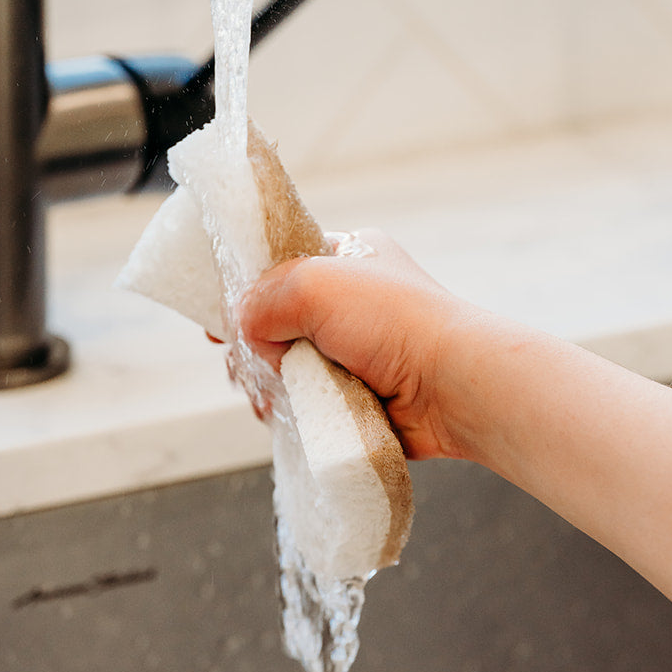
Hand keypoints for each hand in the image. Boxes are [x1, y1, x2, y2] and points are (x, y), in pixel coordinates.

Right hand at [239, 229, 470, 460]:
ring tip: (264, 394)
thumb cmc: (397, 322)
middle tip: (242, 362)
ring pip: (287, 366)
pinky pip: (308, 401)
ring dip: (268, 381)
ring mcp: (356, 351)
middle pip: (277, 321)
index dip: (245, 289)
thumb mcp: (315, 283)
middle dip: (252, 345)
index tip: (218, 317)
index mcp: (348, 258)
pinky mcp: (359, 394)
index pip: (281, 265)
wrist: (453, 386)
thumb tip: (246, 329)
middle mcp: (352, 303)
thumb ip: (263, 296)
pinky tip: (278, 414)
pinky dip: (290, 409)